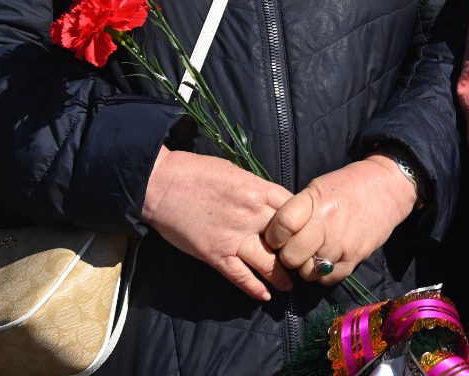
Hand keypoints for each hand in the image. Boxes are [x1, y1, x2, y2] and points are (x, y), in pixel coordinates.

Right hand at [141, 147, 294, 301]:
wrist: (162, 184)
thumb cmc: (199, 173)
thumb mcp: (238, 173)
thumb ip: (258, 190)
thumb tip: (274, 204)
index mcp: (260, 191)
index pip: (296, 211)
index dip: (304, 223)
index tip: (306, 232)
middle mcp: (253, 216)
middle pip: (288, 239)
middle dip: (298, 251)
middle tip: (304, 262)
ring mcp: (234, 237)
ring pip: (268, 263)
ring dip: (281, 276)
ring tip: (290, 285)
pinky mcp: (215, 254)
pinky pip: (240, 276)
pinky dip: (254, 288)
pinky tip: (265, 296)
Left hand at [263, 155, 416, 285]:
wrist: (387, 189)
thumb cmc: (347, 186)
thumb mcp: (318, 187)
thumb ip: (297, 210)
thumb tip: (276, 235)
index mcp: (315, 202)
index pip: (281, 227)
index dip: (273, 236)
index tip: (277, 236)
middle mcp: (327, 225)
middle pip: (290, 257)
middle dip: (288, 255)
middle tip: (295, 247)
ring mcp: (342, 244)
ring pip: (308, 272)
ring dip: (305, 266)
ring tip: (312, 253)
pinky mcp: (355, 258)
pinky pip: (328, 279)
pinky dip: (323, 274)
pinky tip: (326, 261)